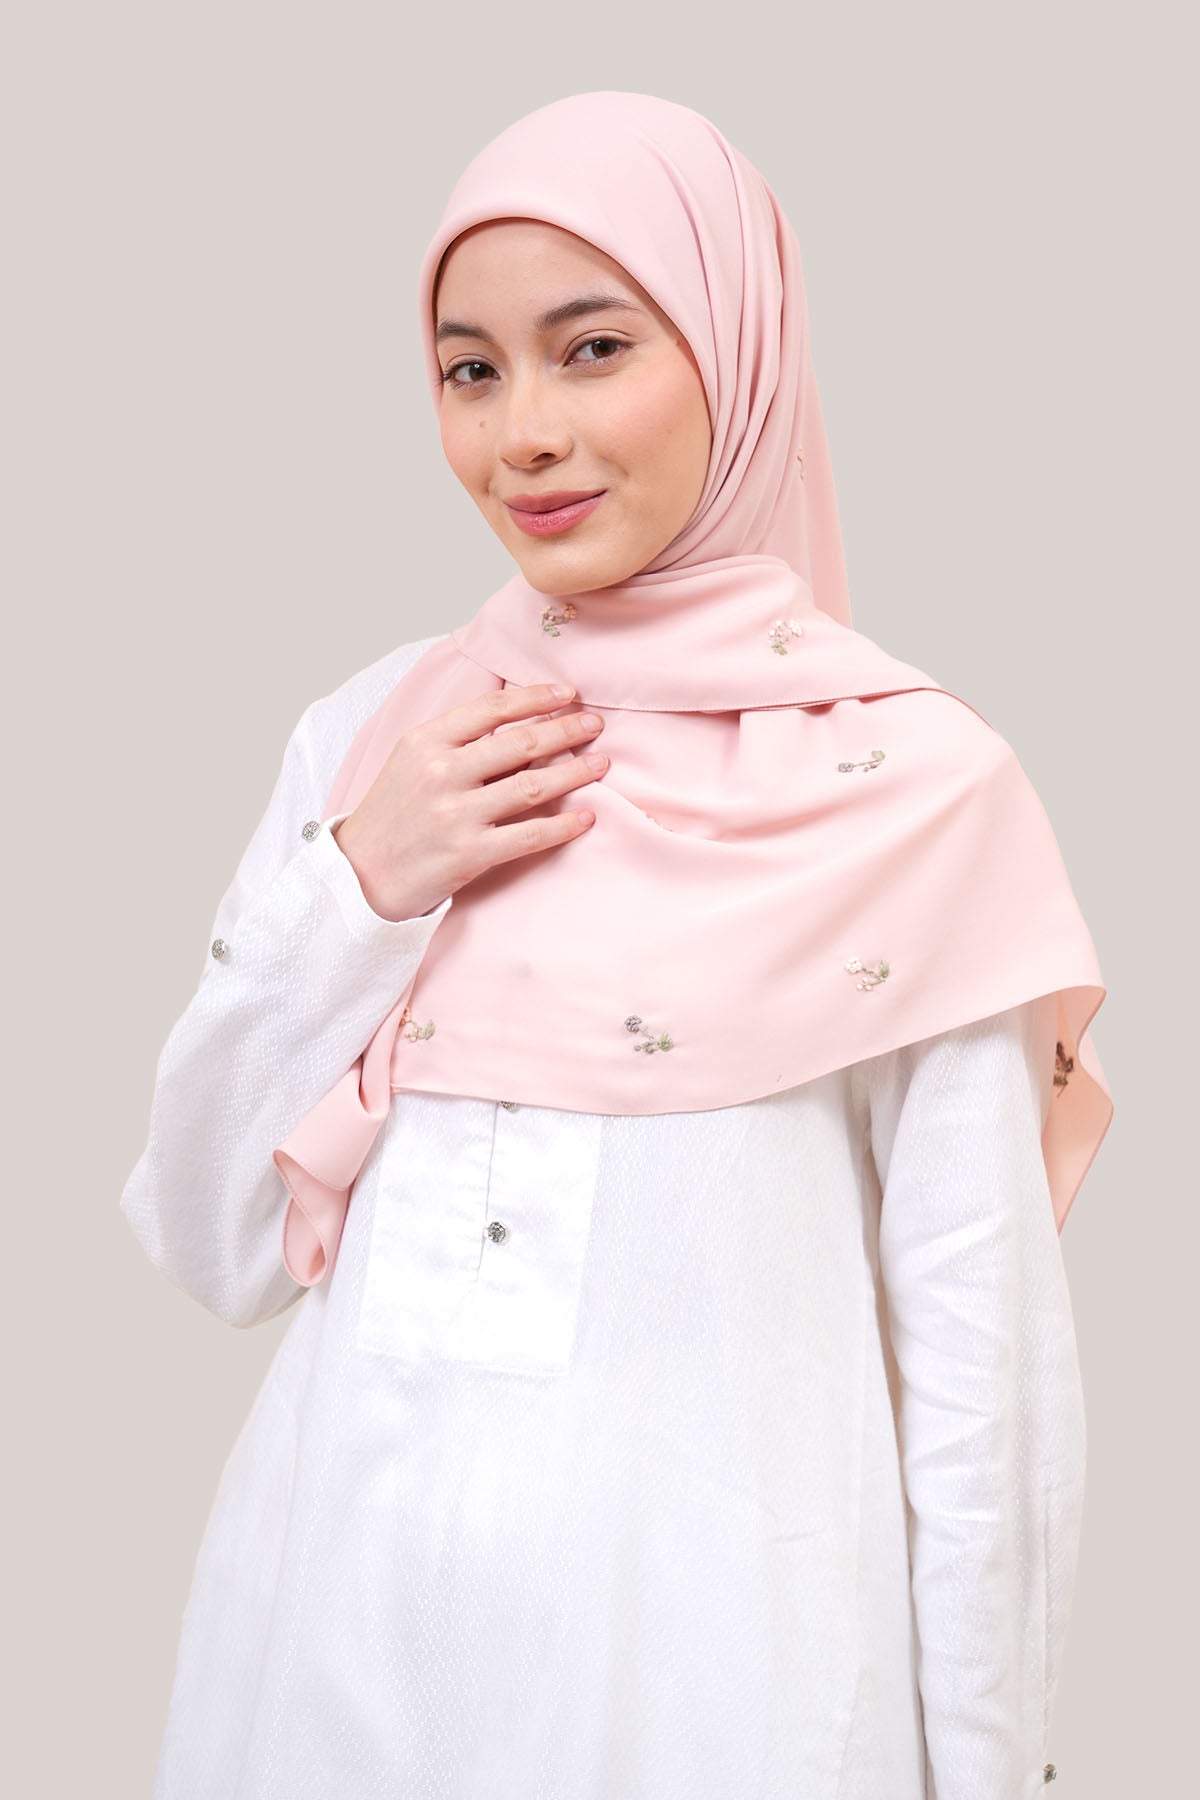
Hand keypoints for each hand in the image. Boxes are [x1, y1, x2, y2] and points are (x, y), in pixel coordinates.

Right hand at [332, 683, 606, 920]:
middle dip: (566, 730)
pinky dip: (564, 825)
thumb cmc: (392, 814)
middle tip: (595, 726)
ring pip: (533, 786)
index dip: (536, 698)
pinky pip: (530, 835)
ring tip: (601, 764)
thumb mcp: (410, 761)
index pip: (492, 709)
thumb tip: (518, 724)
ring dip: (575, 772)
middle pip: (521, 744)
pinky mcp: (470, 854)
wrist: (359, 873)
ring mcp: (457, 815)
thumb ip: (455, 740)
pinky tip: (587, 816)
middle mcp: (442, 773)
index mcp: (426, 742)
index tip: (568, 694)